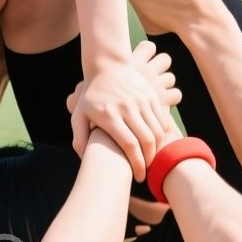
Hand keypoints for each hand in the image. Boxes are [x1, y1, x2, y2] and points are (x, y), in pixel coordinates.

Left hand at [69, 52, 177, 180]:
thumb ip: (80, 138)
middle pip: (146, 141)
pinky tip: (156, 145)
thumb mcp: (79, 115)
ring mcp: (141, 100)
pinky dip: (162, 136)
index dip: (136, 164)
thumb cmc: (91, 95)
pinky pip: (161, 120)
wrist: (107, 64)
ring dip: (157, 150)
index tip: (138, 177)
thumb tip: (84, 159)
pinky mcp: (150, 96)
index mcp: (110, 115)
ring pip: (157, 132)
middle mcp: (127, 107)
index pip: (129, 145)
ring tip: (150, 160)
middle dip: (149, 161)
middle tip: (146, 172)